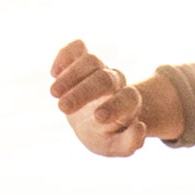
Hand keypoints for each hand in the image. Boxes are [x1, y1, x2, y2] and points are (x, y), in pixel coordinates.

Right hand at [49, 39, 151, 156]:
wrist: (92, 122)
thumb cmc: (106, 135)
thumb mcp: (116, 146)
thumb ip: (130, 143)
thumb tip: (140, 126)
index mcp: (128, 103)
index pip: (128, 98)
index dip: (116, 105)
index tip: (97, 118)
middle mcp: (116, 82)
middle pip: (105, 78)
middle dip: (84, 92)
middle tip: (63, 108)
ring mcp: (99, 69)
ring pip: (91, 60)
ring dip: (70, 76)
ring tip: (54, 94)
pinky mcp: (81, 59)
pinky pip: (77, 48)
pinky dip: (65, 56)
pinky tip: (54, 73)